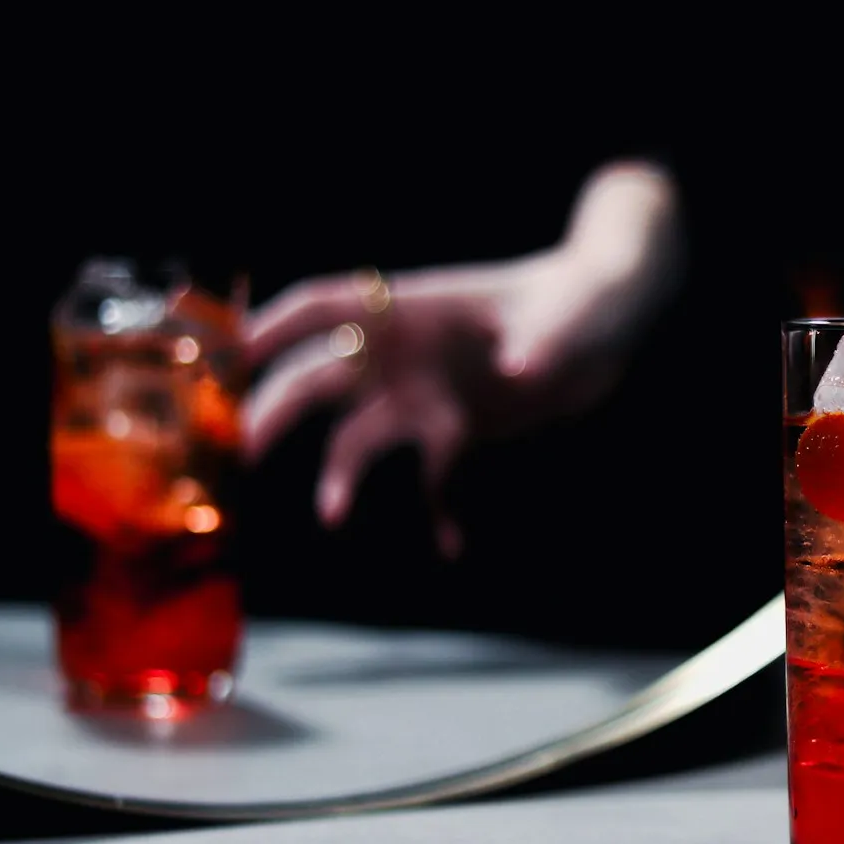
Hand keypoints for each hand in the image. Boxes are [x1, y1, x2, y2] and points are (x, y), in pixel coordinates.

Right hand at [242, 161, 679, 557]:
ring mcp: (428, 392)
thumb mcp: (571, 315)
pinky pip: (435, 478)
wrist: (615, 321)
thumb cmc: (586, 298)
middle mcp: (407, 351)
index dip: (273, 327)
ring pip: (361, 436)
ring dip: (341, 475)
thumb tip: (519, 369)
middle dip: (279, 411)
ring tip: (332, 516)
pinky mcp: (459, 429)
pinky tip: (452, 546)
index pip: (326, 306)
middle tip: (243, 450)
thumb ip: (544, 341)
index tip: (229, 355)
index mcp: (416, 307)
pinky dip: (439, 511)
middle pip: (323, 379)